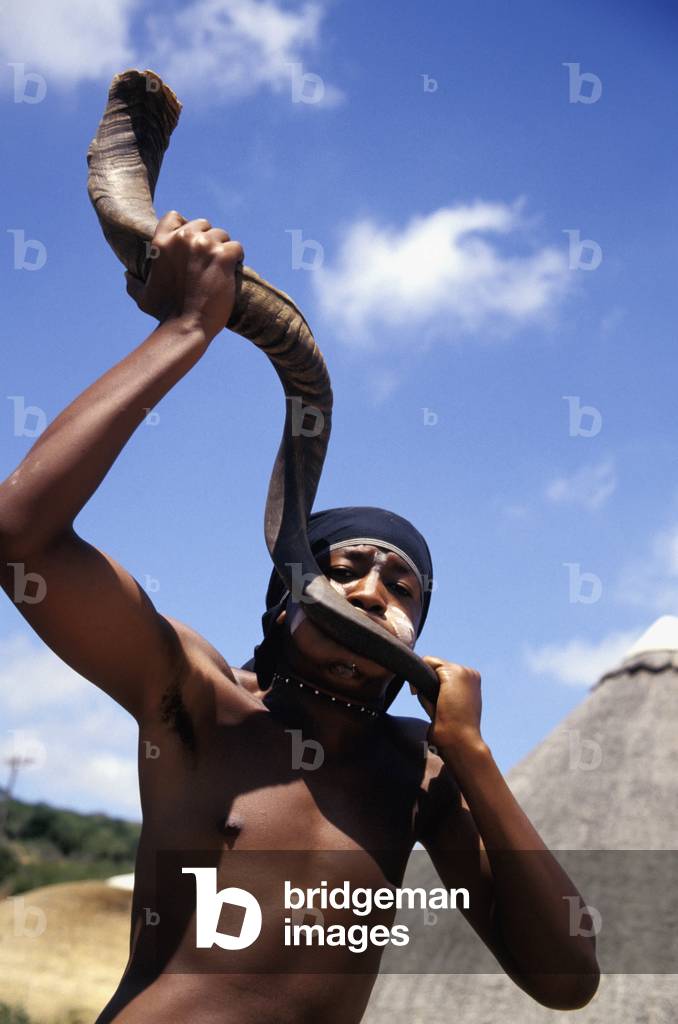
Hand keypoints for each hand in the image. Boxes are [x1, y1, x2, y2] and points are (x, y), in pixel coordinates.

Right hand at [124, 210, 243, 339]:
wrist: (187, 325)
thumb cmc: (166, 314)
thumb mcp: (144, 297)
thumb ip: (134, 284)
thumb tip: (127, 275)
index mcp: (162, 243)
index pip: (174, 216)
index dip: (186, 227)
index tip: (192, 244)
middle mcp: (183, 239)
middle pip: (203, 225)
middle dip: (208, 240)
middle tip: (209, 262)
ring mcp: (204, 245)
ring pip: (222, 235)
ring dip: (224, 249)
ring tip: (221, 268)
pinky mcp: (223, 256)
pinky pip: (236, 248)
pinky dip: (237, 258)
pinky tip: (233, 271)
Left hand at [410, 656, 482, 749]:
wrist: (460, 741)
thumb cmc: (452, 730)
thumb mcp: (447, 707)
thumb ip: (439, 693)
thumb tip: (419, 685)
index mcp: (472, 683)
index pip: (444, 675)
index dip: (433, 686)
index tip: (435, 704)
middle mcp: (471, 674)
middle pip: (437, 669)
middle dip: (428, 683)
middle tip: (435, 706)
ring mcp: (464, 671)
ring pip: (432, 665)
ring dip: (424, 681)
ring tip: (434, 703)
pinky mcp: (453, 672)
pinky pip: (428, 661)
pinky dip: (420, 673)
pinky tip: (422, 693)